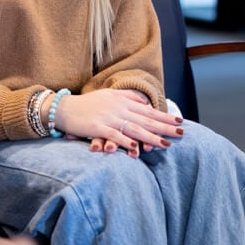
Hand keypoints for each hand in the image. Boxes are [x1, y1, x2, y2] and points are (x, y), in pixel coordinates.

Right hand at [52, 89, 183, 158]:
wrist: (64, 108)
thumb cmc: (88, 104)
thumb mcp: (109, 96)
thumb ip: (128, 98)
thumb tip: (146, 104)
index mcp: (123, 102)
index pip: (148, 111)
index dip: (164, 117)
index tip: (179, 122)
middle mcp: (119, 109)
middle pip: (145, 119)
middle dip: (164, 127)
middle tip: (181, 133)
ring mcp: (108, 118)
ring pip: (134, 128)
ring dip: (150, 137)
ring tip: (165, 144)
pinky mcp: (97, 127)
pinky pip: (114, 135)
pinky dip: (125, 142)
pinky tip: (136, 148)